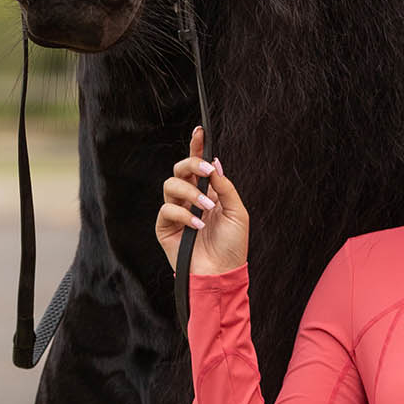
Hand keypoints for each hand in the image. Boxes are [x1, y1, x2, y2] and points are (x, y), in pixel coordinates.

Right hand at [156, 125, 249, 276]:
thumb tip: (215, 163)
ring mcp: (176, 212)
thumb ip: (225, 187)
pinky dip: (183, 214)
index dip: (197, 146)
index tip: (200, 130)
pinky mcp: (165, 227)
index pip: (199, 166)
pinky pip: (167, 210)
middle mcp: (190, 199)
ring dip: (191, 192)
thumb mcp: (237, 213)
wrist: (222, 274)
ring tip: (207, 207)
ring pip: (170, 185)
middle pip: (180, 169)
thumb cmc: (232, 246)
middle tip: (207, 172)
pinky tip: (198, 225)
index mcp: (208, 193)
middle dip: (192, 164)